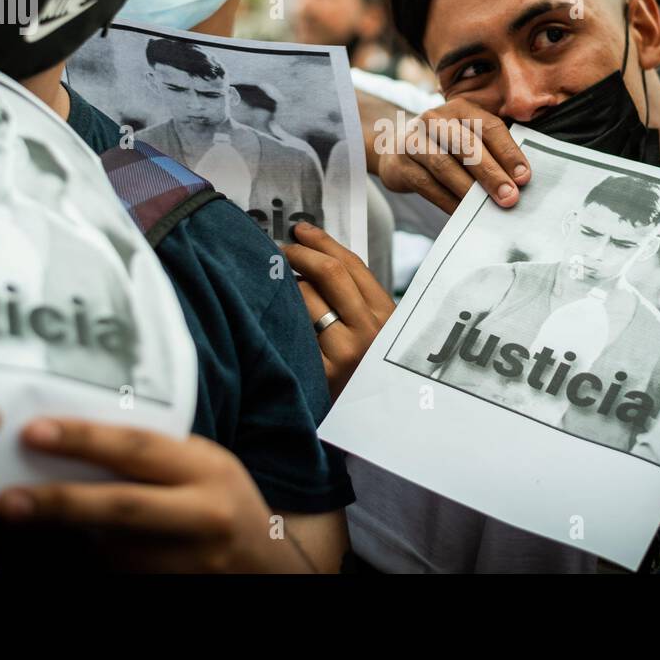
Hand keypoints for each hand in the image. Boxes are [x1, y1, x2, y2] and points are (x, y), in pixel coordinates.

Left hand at [0, 418, 313, 572]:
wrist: (268, 565)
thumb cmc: (223, 501)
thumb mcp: (203, 465)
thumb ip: (155, 454)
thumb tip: (75, 435)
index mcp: (207, 471)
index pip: (139, 449)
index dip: (84, 439)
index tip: (33, 432)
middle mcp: (202, 516)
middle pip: (123, 507)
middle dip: (60, 502)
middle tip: (6, 500)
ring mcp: (189, 563)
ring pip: (113, 551)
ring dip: (67, 538)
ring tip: (30, 516)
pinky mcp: (174, 590)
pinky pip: (119, 575)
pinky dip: (88, 562)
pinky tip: (70, 549)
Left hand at [284, 222, 394, 398]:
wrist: (369, 429)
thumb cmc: (366, 375)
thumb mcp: (376, 335)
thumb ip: (356, 301)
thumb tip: (316, 257)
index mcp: (388, 317)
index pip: (352, 265)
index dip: (323, 242)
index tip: (301, 231)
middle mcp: (370, 332)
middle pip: (329, 273)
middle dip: (299, 254)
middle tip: (281, 250)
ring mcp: (344, 354)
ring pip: (305, 298)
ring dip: (286, 285)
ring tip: (277, 285)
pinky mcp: (320, 374)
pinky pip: (292, 330)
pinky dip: (279, 315)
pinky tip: (271, 313)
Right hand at [373, 98, 529, 213]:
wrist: (394, 149)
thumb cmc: (444, 145)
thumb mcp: (465, 137)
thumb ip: (490, 151)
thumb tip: (518, 181)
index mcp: (460, 109)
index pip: (489, 127)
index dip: (508, 152)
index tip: (524, 177)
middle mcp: (434, 119)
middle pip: (467, 146)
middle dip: (491, 173)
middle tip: (510, 196)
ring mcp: (413, 140)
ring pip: (445, 166)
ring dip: (469, 189)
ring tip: (487, 207)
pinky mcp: (400, 164)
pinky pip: (427, 185)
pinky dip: (448, 201)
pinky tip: (463, 212)